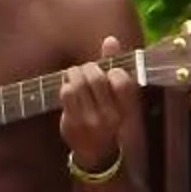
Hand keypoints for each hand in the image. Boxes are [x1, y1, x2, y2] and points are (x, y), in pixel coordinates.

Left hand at [58, 35, 137, 176]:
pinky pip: (66, 94)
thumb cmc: (108, 117)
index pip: (122, 81)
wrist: (95, 152)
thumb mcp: (117, 97)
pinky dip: (65, 85)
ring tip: (75, 75)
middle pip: (96, 78)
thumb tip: (110, 39)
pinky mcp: (72, 123)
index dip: (114, 69)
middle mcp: (109, 116)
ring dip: (74, 73)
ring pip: (78, 84)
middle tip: (86, 68)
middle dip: (89, 67)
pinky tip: (68, 86)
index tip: (108, 71)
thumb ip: (115, 66)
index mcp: (125, 109)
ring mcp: (89, 120)